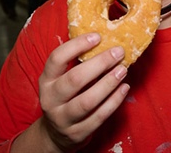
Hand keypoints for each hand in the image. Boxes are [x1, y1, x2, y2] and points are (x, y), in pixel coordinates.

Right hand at [38, 33, 128, 150]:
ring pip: (87, 101)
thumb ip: (76, 62)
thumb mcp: (61, 79)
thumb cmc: (65, 97)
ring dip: (108, 83)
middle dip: (99, 63)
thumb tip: (104, 41)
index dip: (77, 45)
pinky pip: (99, 117)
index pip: (57, 58)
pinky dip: (114, 101)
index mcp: (46, 80)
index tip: (98, 36)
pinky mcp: (77, 133)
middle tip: (118, 52)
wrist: (56, 134)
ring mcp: (63, 118)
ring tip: (123, 70)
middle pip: (74, 79)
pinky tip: (124, 88)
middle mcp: (51, 99)